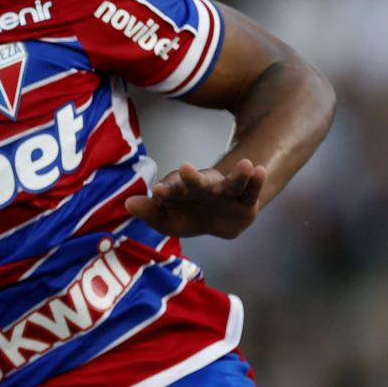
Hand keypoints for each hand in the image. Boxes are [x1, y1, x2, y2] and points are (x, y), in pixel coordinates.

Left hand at [124, 158, 267, 238]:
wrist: (218, 223)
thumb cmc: (187, 216)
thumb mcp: (166, 220)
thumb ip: (150, 212)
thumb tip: (128, 203)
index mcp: (181, 193)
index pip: (171, 192)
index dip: (165, 192)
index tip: (158, 191)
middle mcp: (203, 189)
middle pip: (198, 183)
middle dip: (192, 178)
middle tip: (185, 168)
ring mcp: (226, 193)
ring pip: (232, 182)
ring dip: (238, 174)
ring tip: (246, 163)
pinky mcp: (245, 201)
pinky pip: (252, 190)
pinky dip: (256, 180)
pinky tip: (259, 169)